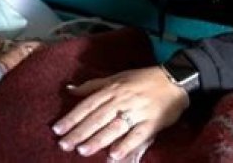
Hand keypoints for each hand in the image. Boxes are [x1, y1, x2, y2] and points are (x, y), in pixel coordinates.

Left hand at [52, 66, 188, 159]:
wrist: (174, 80)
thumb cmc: (142, 79)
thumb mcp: (116, 78)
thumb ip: (93, 85)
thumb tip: (70, 89)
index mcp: (112, 89)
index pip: (87, 105)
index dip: (72, 117)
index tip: (57, 129)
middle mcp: (122, 100)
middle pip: (97, 118)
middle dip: (80, 132)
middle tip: (64, 144)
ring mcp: (137, 112)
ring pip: (114, 127)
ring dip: (98, 140)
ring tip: (83, 151)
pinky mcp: (151, 123)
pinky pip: (137, 136)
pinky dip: (125, 145)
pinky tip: (114, 156)